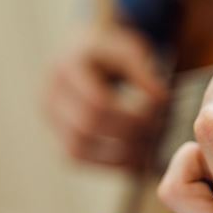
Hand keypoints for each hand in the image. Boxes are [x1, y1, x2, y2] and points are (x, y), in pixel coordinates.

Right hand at [44, 21, 167, 169]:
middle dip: (125, 138)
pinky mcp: (57, 134)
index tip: (159, 115)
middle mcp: (50, 95)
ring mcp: (50, 118)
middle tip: (156, 135)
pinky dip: (107, 163)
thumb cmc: (109, 49)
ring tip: (147, 151)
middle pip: (84, 130)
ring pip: (76, 151)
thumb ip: (144, 73)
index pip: (96, 103)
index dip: (130, 116)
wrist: (84, 51)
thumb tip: (162, 101)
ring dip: (115, 157)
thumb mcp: (128, 49)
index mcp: (68, 67)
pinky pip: (78, 158)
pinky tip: (134, 159)